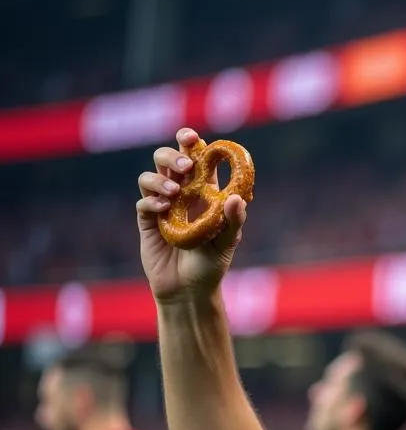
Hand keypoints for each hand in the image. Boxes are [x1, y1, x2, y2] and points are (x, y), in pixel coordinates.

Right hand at [137, 127, 246, 302]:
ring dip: (161, 178)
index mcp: (204, 193)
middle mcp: (182, 195)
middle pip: (170, 160)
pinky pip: (143, 202)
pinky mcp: (148, 221)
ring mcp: (162, 206)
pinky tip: (163, 210)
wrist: (188, 291)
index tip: (194, 138)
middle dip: (174, 155)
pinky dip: (151, 201)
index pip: (198, 160)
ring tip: (174, 194)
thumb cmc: (211, 266)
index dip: (194, 144)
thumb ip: (233, 221)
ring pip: (152, 176)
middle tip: (186, 167)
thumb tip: (237, 198)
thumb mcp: (227, 243)